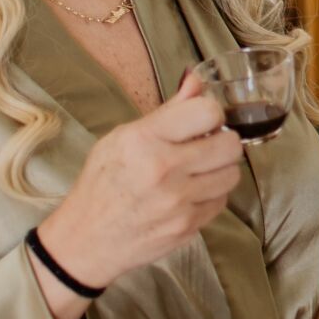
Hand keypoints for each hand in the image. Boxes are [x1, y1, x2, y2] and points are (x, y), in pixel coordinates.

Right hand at [35, 71, 242, 290]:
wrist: (85, 239)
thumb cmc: (102, 183)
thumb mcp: (123, 138)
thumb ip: (167, 111)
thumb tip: (197, 79)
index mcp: (144, 140)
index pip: (207, 112)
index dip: (211, 114)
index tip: (202, 122)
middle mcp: (163, 169)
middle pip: (230, 144)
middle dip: (223, 142)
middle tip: (206, 147)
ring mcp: (177, 201)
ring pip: (232, 174)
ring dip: (220, 170)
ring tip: (198, 171)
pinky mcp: (187, 226)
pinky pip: (221, 201)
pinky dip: (211, 195)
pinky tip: (191, 194)